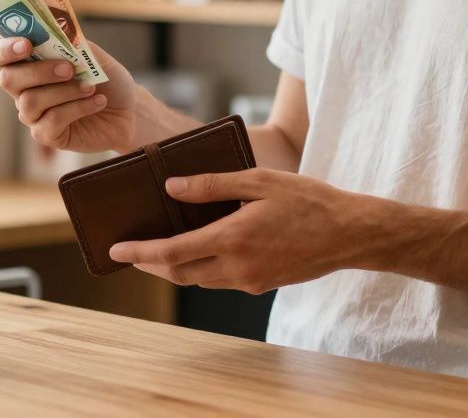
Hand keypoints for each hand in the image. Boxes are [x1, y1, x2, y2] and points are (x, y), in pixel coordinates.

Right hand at [0, 38, 138, 152]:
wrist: (129, 109)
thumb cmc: (106, 78)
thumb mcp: (91, 54)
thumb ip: (70, 42)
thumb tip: (54, 32)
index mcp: (28, 63)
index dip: (4, 49)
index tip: (27, 45)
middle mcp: (24, 89)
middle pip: (8, 79)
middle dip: (39, 71)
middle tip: (69, 69)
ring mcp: (33, 114)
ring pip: (30, 101)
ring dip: (64, 91)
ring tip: (91, 87)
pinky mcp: (47, 135)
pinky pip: (50, 122)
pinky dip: (78, 108)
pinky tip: (97, 102)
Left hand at [108, 169, 380, 293]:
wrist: (351, 234)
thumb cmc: (308, 200)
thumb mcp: (260, 181)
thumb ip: (212, 185)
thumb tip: (172, 189)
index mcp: (233, 238)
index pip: (173, 251)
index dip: (140, 252)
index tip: (116, 250)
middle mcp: (238, 266)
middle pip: (179, 272)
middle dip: (150, 263)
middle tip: (128, 252)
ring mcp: (250, 280)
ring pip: (199, 279)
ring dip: (174, 266)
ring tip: (156, 249)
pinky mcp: (262, 284)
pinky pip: (221, 279)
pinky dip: (201, 267)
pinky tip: (198, 250)